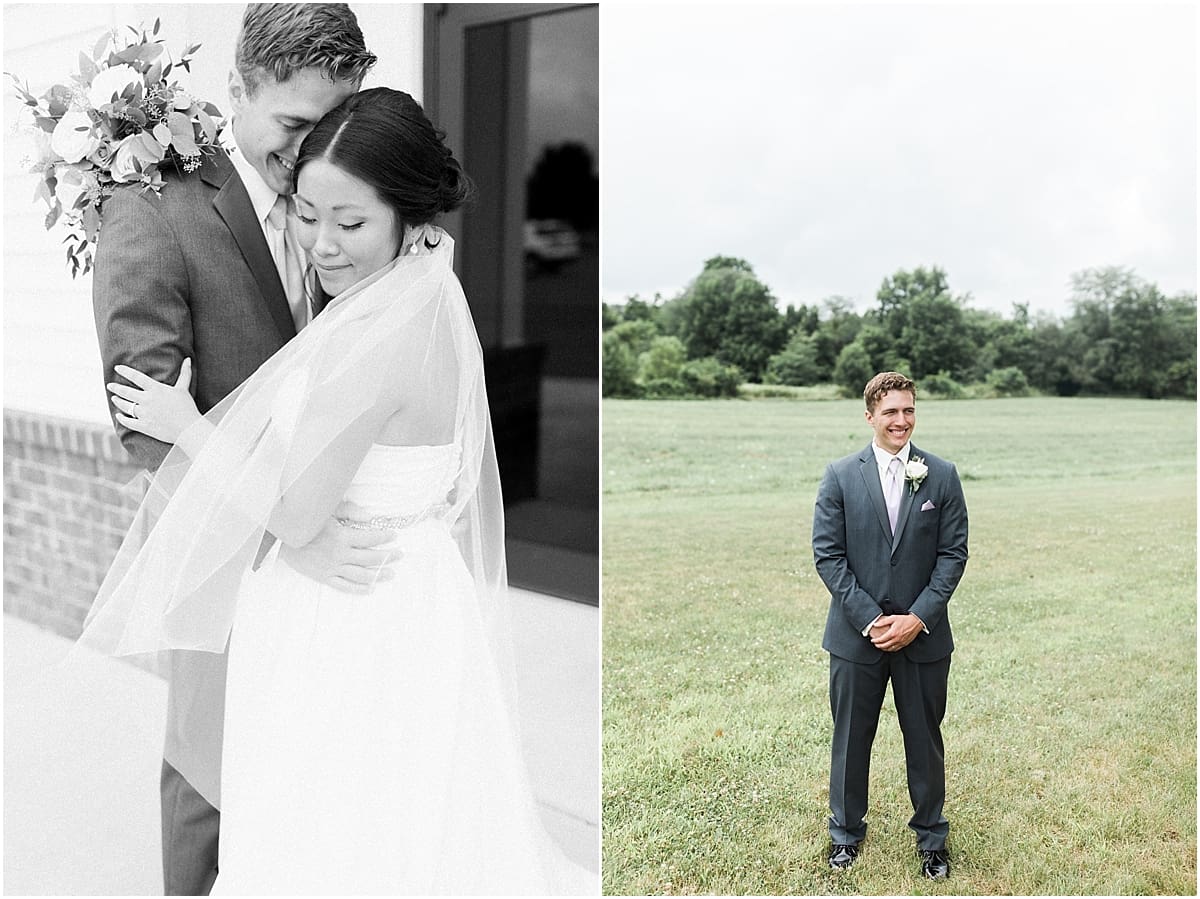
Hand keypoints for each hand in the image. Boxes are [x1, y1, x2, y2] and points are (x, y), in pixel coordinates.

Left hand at [109, 358, 201, 444]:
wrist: (189, 429)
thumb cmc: (188, 408)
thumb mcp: (184, 389)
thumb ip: (185, 373)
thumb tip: (188, 359)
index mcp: (156, 389)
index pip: (136, 377)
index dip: (125, 371)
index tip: (117, 368)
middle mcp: (147, 400)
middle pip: (126, 392)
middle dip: (116, 388)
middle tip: (110, 385)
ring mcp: (144, 414)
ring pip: (125, 406)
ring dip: (118, 401)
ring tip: (114, 398)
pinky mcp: (144, 426)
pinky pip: (128, 422)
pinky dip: (121, 418)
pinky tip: (118, 415)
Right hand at [279, 515, 398, 593]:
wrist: (281, 539)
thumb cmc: (306, 522)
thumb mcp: (327, 510)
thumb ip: (350, 511)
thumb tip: (370, 517)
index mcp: (342, 536)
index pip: (370, 538)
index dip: (384, 537)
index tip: (394, 535)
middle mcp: (340, 554)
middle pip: (370, 558)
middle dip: (388, 556)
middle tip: (400, 554)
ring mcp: (332, 568)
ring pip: (361, 575)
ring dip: (378, 574)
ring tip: (391, 573)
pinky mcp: (324, 577)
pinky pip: (344, 586)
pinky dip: (358, 589)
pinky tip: (370, 589)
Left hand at [869, 613, 923, 651]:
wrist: (916, 623)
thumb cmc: (904, 620)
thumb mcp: (893, 618)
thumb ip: (883, 622)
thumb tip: (875, 624)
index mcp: (893, 633)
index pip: (881, 640)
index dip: (875, 641)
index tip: (872, 640)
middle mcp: (897, 639)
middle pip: (885, 646)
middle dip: (878, 646)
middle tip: (875, 644)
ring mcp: (901, 642)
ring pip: (890, 649)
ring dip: (884, 649)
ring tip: (880, 646)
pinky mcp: (905, 644)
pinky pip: (896, 649)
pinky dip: (891, 649)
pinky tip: (889, 647)